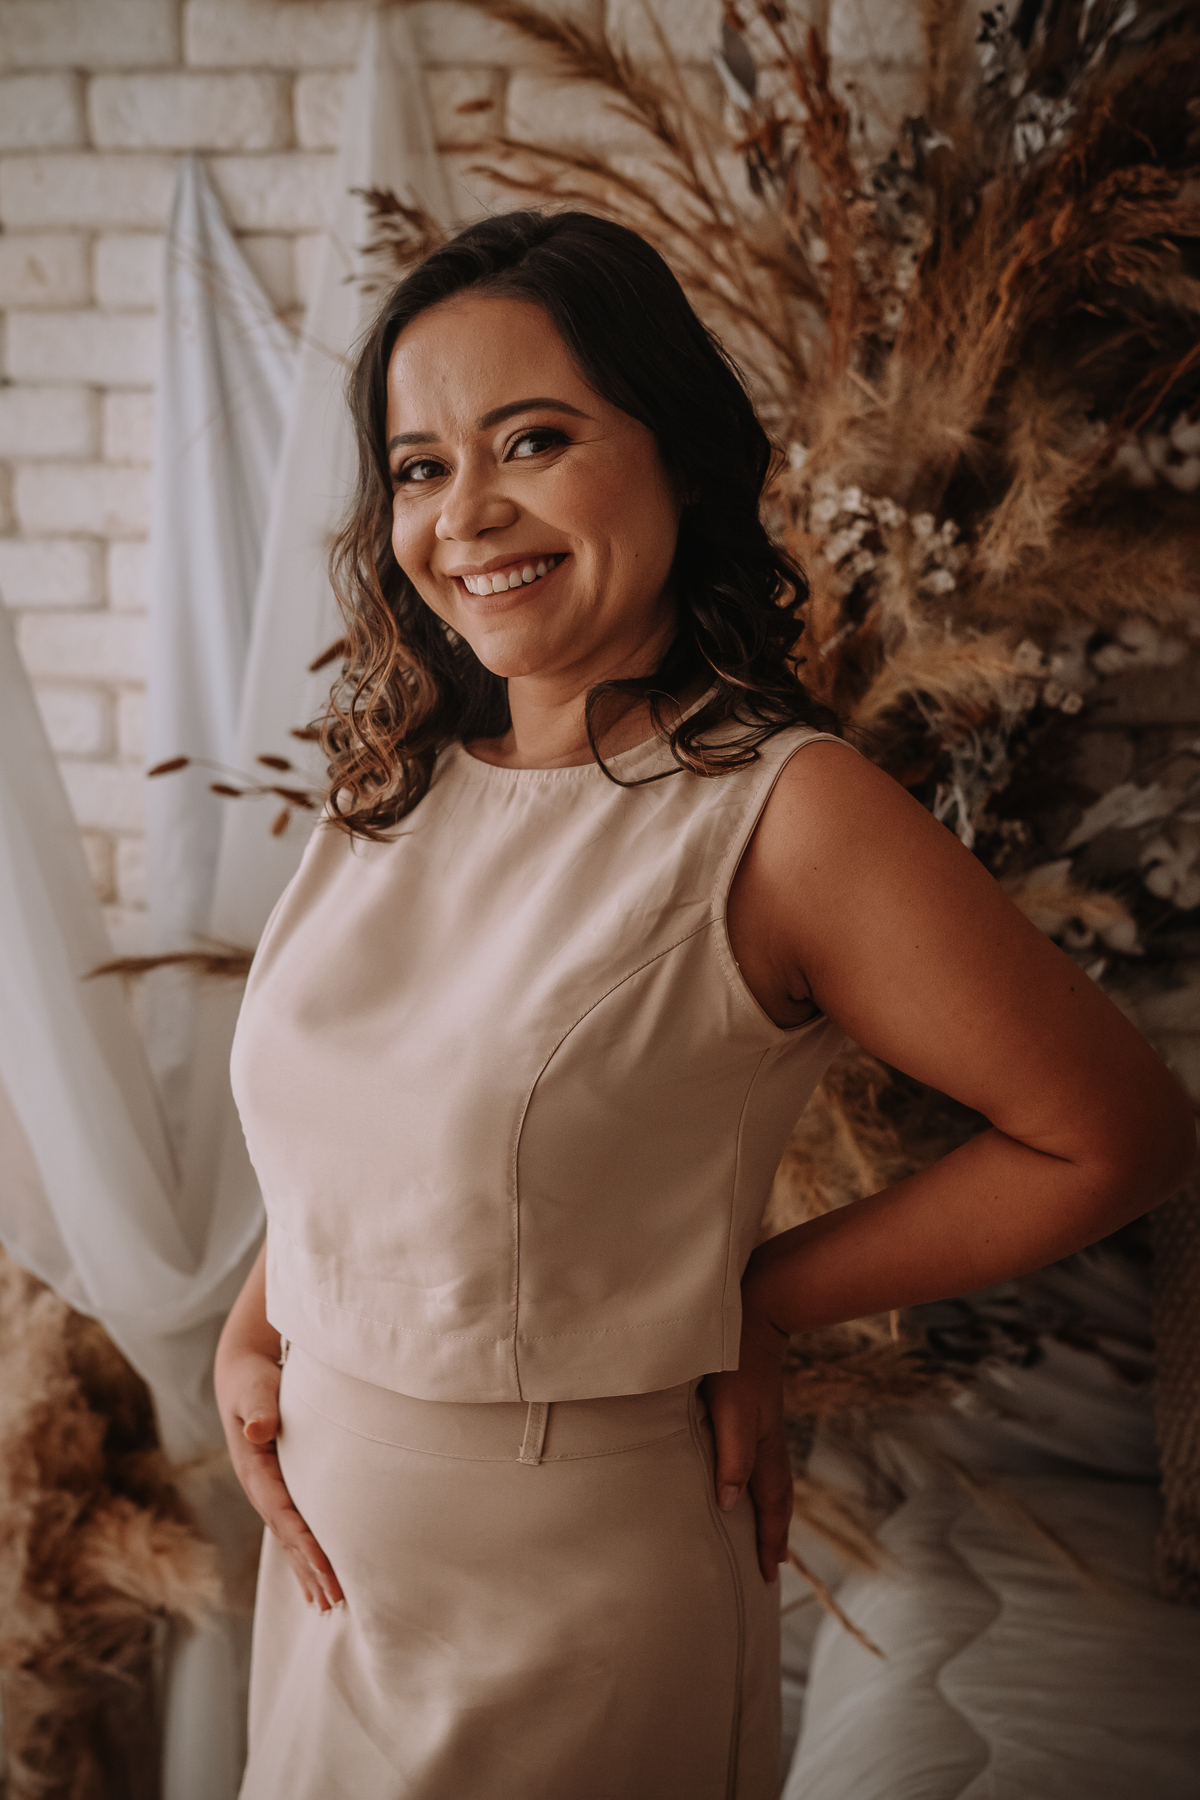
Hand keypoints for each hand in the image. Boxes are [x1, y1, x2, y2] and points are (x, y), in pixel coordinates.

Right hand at [215, 1344, 343, 1612]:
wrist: (242, 1371)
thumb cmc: (253, 1379)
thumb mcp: (252, 1388)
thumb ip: (257, 1407)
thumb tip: (258, 1430)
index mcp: (254, 1470)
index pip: (285, 1515)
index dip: (307, 1544)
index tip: (329, 1572)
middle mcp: (260, 1487)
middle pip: (288, 1537)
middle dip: (310, 1570)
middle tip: (334, 1603)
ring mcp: (269, 1489)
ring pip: (291, 1538)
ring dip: (309, 1570)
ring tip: (327, 1605)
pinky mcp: (280, 1485)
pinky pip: (295, 1525)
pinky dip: (307, 1552)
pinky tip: (319, 1573)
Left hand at [701, 1306, 791, 1581]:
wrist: (754, 1318)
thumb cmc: (734, 1365)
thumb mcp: (731, 1413)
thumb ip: (731, 1457)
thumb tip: (728, 1505)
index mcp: (765, 1450)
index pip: (771, 1508)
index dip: (768, 1542)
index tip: (767, 1575)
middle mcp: (769, 1444)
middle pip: (778, 1499)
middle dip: (776, 1534)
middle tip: (772, 1566)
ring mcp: (765, 1428)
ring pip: (772, 1481)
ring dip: (770, 1511)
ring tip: (765, 1533)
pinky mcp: (756, 1414)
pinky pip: (763, 1463)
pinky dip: (761, 1485)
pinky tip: (747, 1481)